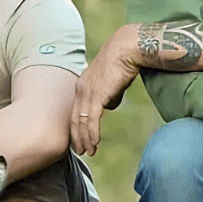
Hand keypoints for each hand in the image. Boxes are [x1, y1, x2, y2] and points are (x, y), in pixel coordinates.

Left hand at [71, 24, 140, 156]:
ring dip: (85, 139)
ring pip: (82, 122)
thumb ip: (109, 95)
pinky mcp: (97, 96)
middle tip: (80, 150)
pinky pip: (92, 120)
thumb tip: (109, 107)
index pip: (76, 110)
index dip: (76, 126)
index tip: (79, 138)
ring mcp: (87, 92)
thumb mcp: (112, 82)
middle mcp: (81, 89)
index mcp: (82, 84)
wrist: (127, 49)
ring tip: (89, 151)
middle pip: (75, 118)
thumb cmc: (123, 63)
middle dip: (77, 136)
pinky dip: (92, 134)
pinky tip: (94, 144)